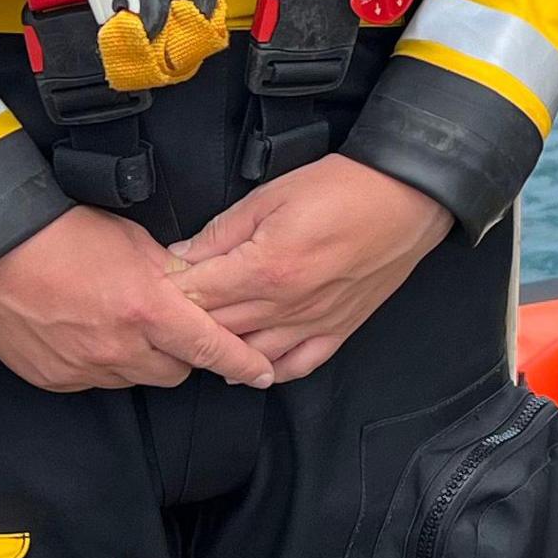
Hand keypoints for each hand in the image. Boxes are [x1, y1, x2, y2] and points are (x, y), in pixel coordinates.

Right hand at [0, 204, 275, 392]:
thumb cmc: (63, 233)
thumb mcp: (132, 242)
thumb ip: (169, 273)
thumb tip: (192, 288)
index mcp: (147, 310)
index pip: (209, 348)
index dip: (242, 363)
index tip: (263, 373)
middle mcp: (120, 348)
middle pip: (175, 372)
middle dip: (182, 354)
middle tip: (170, 327)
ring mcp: (85, 369)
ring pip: (135, 379)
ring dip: (140, 359)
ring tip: (118, 323)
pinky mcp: (56, 380)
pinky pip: (94, 381)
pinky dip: (100, 363)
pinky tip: (86, 333)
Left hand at [168, 154, 455, 382]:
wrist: (408, 196)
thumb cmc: (344, 187)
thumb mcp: (272, 194)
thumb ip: (223, 230)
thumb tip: (182, 256)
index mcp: (266, 268)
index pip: (199, 295)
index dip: (169, 293)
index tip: (149, 288)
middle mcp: (288, 305)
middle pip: (218, 330)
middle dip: (186, 324)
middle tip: (163, 317)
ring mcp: (315, 322)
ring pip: (252, 355)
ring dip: (221, 351)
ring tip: (200, 340)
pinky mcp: (340, 329)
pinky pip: (298, 364)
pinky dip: (270, 370)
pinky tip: (252, 367)